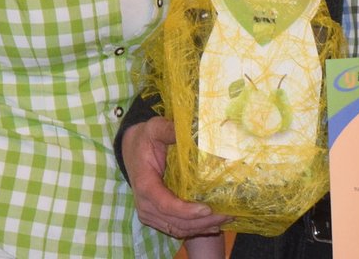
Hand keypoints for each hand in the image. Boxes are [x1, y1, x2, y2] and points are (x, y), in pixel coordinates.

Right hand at [123, 115, 229, 239]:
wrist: (132, 149)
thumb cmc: (145, 139)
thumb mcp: (155, 128)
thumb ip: (169, 129)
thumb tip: (193, 130)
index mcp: (144, 184)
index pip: (165, 204)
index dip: (186, 210)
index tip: (207, 209)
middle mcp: (145, 204)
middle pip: (175, 221)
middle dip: (202, 222)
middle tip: (226, 215)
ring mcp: (149, 213)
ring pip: (177, 229)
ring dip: (201, 228)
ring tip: (224, 220)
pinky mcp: (155, 217)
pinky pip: (175, 228)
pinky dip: (194, 229)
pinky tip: (212, 225)